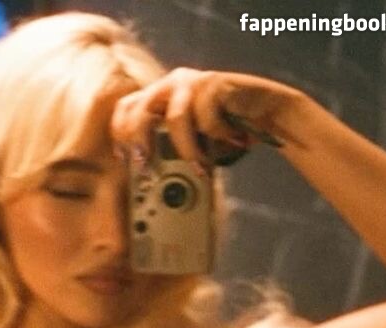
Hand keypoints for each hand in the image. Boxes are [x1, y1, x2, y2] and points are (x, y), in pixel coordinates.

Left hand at [111, 68, 304, 166]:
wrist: (264, 110)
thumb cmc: (224, 133)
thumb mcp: (191, 144)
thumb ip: (171, 155)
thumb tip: (151, 187)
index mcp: (160, 97)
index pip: (126, 109)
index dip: (121, 135)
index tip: (127, 161)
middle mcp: (171, 85)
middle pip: (139, 110)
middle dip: (141, 142)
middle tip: (147, 167)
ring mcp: (191, 82)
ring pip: (175, 119)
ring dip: (188, 150)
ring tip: (200, 168)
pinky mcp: (213, 82)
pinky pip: (206, 118)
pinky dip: (218, 135)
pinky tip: (231, 138)